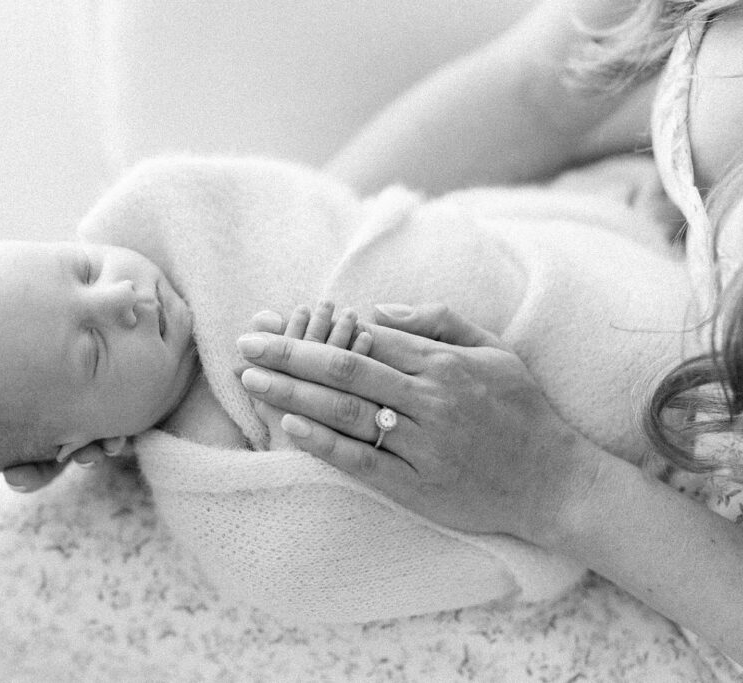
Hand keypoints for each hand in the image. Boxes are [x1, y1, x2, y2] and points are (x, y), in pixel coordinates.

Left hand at [236, 302, 597, 546]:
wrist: (557, 483)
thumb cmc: (523, 410)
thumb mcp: (494, 349)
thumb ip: (439, 321)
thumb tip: (377, 309)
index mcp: (443, 363)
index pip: (366, 337)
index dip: (315, 326)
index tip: (276, 321)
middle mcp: (430, 399)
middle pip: (345, 368)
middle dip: (290, 352)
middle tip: (246, 343)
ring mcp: (423, 444)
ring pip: (347, 411)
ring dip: (294, 391)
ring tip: (252, 378)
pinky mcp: (418, 485)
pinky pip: (363, 461)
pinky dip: (325, 443)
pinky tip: (289, 425)